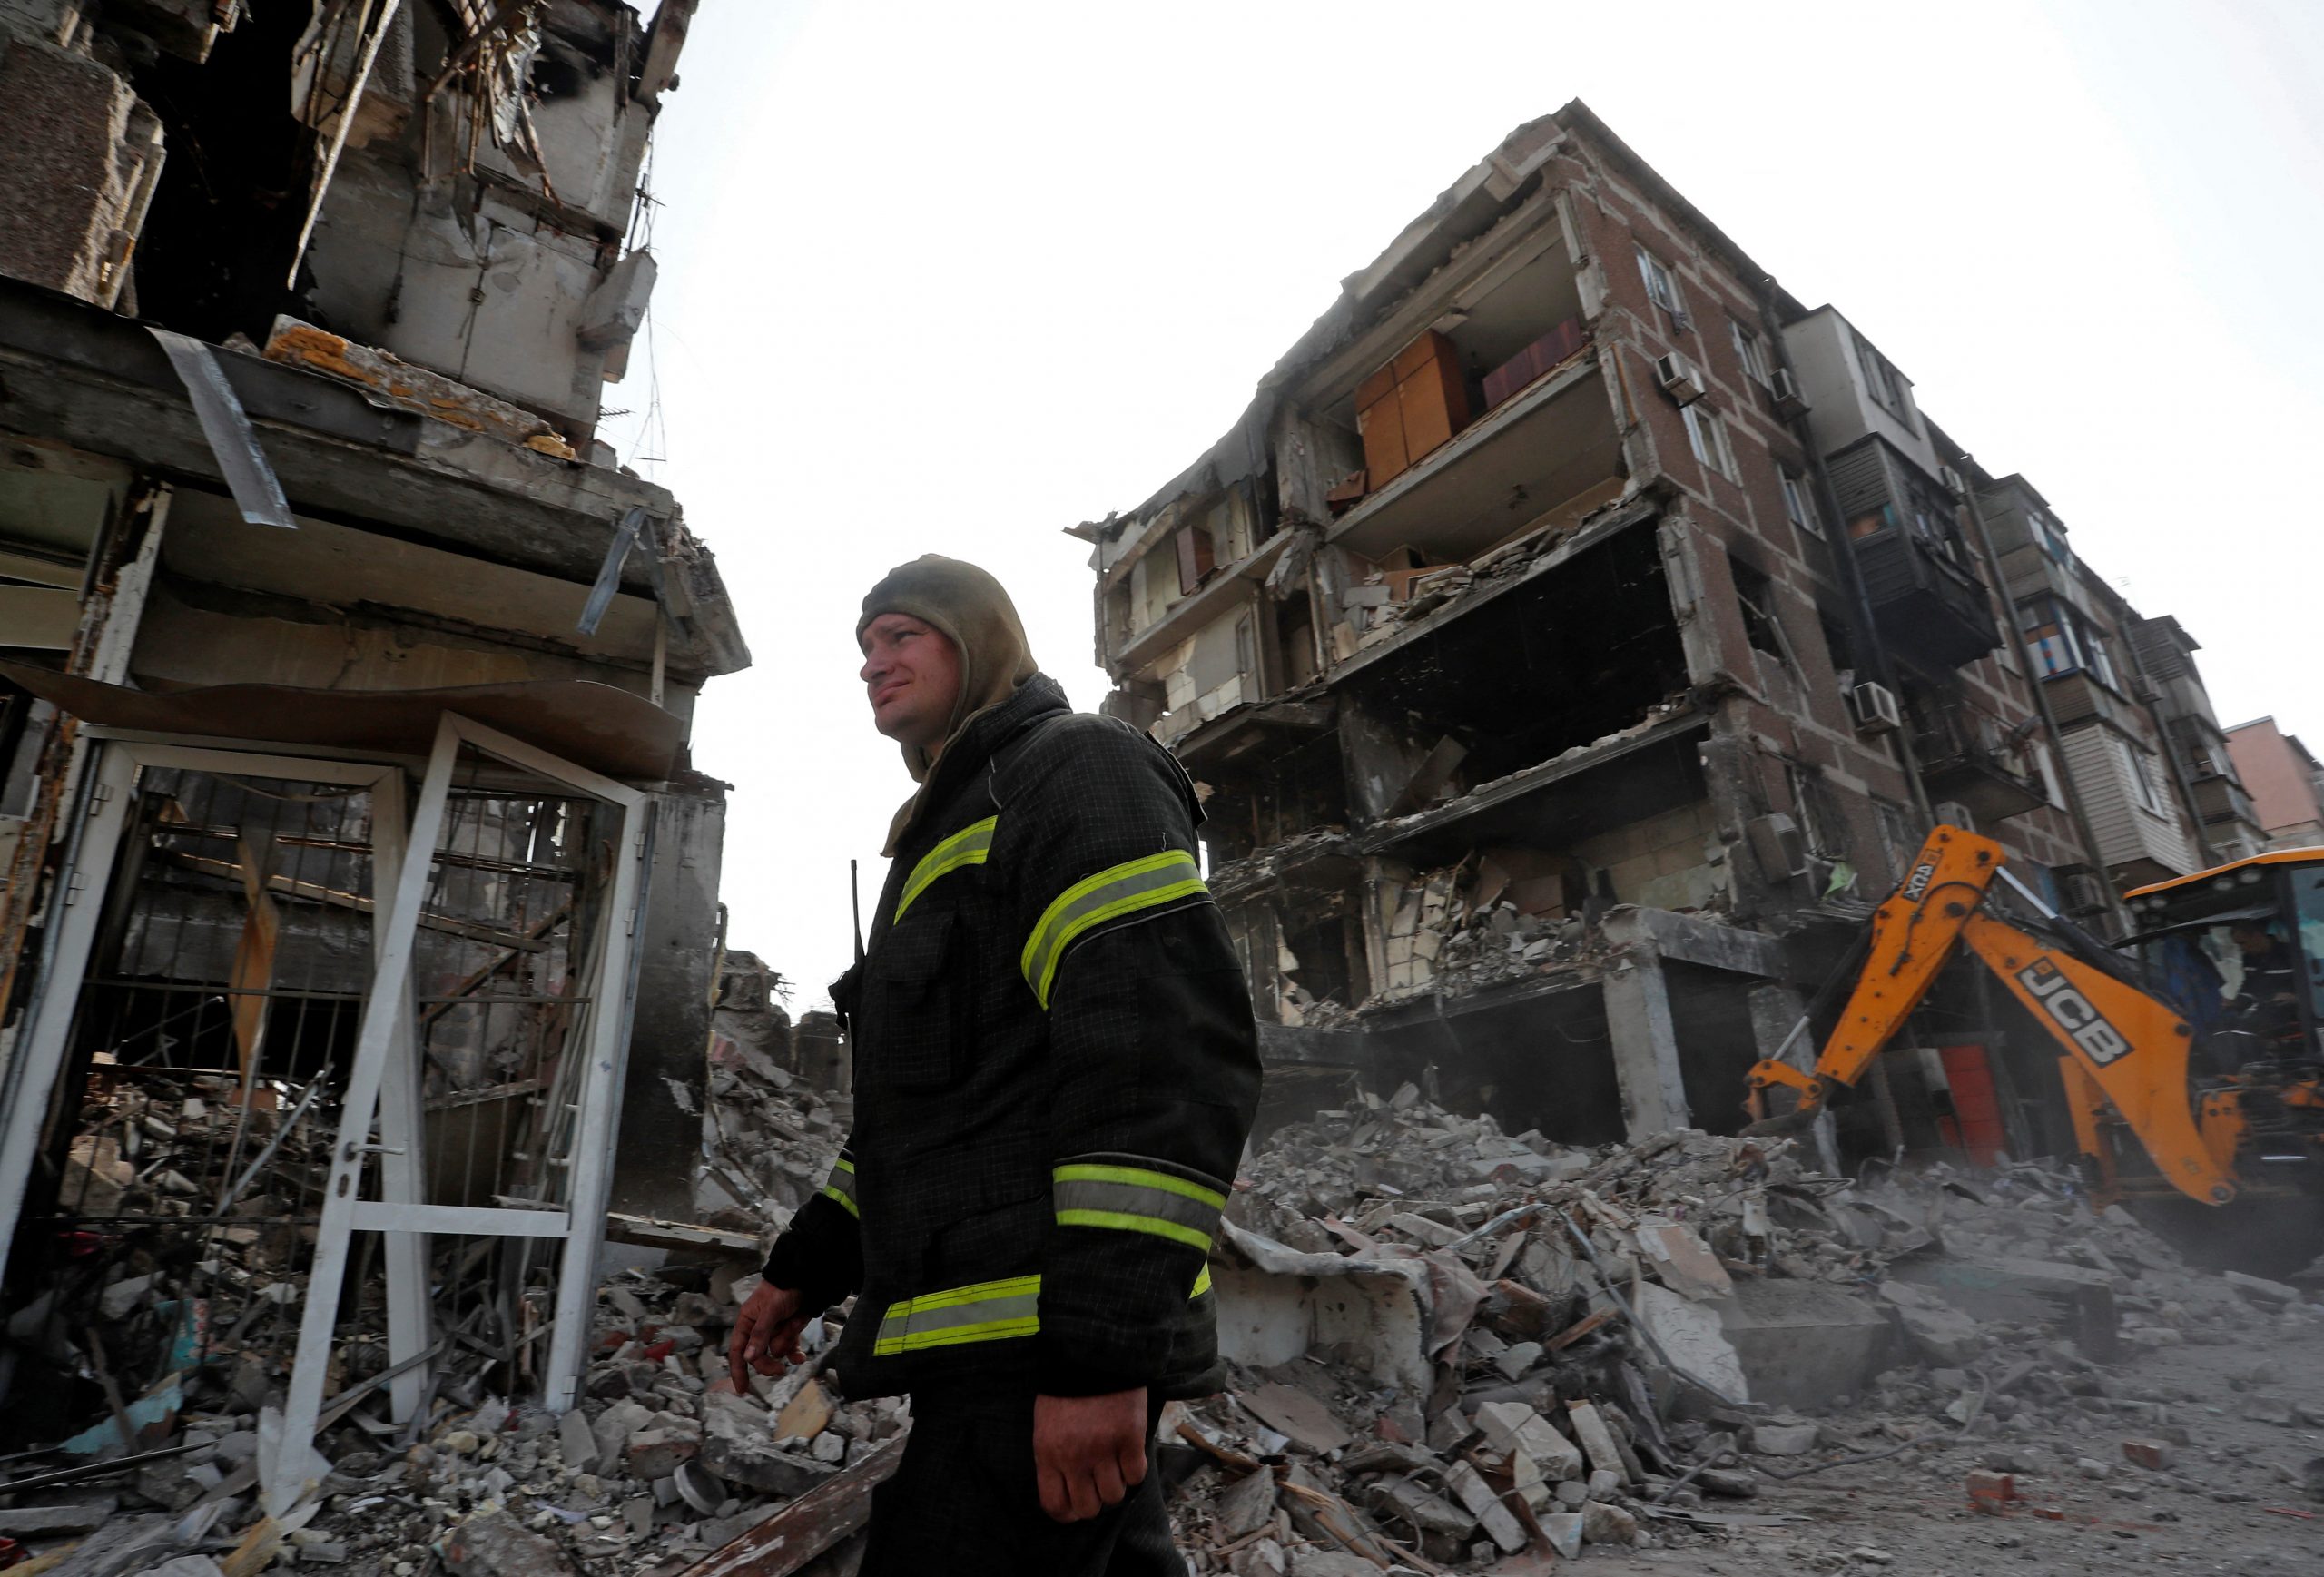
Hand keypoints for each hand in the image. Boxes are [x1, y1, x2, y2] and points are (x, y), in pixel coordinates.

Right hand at [727, 1281, 808, 1391]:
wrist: (804, 1280)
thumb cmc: (781, 1290)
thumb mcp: (769, 1311)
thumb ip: (760, 1334)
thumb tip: (748, 1358)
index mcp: (747, 1323)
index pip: (737, 1351)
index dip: (738, 1371)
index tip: (742, 1389)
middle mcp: (758, 1331)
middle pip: (758, 1357)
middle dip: (768, 1364)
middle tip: (780, 1371)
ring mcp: (775, 1333)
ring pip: (777, 1352)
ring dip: (786, 1343)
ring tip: (794, 1324)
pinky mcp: (789, 1333)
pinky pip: (791, 1350)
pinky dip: (796, 1354)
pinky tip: (800, 1358)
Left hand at [1033, 1387, 1147, 1522]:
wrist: (1092, 1353)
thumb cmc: (1066, 1388)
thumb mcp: (1046, 1423)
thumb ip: (1053, 1457)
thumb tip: (1067, 1488)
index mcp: (1048, 1453)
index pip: (1055, 1505)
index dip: (1068, 1513)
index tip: (1076, 1506)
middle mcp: (1074, 1457)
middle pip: (1088, 1508)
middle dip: (1094, 1501)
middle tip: (1099, 1484)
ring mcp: (1103, 1449)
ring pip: (1114, 1495)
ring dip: (1116, 1484)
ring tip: (1115, 1465)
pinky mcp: (1129, 1438)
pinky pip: (1135, 1476)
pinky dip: (1134, 1470)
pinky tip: (1129, 1454)